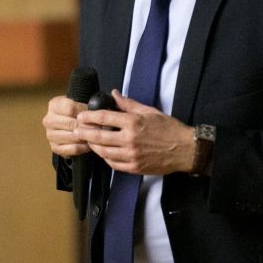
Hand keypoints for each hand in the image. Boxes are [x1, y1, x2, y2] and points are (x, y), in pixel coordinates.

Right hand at [42, 96, 89, 156]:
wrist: (72, 124)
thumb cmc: (77, 112)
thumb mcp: (80, 103)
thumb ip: (84, 107)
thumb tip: (92, 115)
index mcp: (54, 105)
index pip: (70, 108)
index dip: (84, 112)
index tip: (93, 115)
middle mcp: (49, 120)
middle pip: (71, 123)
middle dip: (86, 126)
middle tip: (97, 127)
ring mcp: (50, 135)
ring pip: (72, 137)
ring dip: (85, 137)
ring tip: (94, 135)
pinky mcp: (55, 147)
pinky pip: (73, 148)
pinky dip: (83, 147)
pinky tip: (88, 144)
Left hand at [74, 90, 193, 174]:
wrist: (185, 149)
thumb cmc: (169, 129)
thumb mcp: (149, 111)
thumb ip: (129, 104)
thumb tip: (114, 94)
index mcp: (133, 122)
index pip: (104, 117)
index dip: (89, 116)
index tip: (81, 116)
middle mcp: (130, 139)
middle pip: (99, 136)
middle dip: (84, 133)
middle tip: (77, 130)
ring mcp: (131, 155)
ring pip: (103, 152)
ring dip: (93, 146)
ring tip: (89, 141)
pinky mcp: (134, 167)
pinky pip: (113, 164)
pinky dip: (106, 158)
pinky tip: (104, 153)